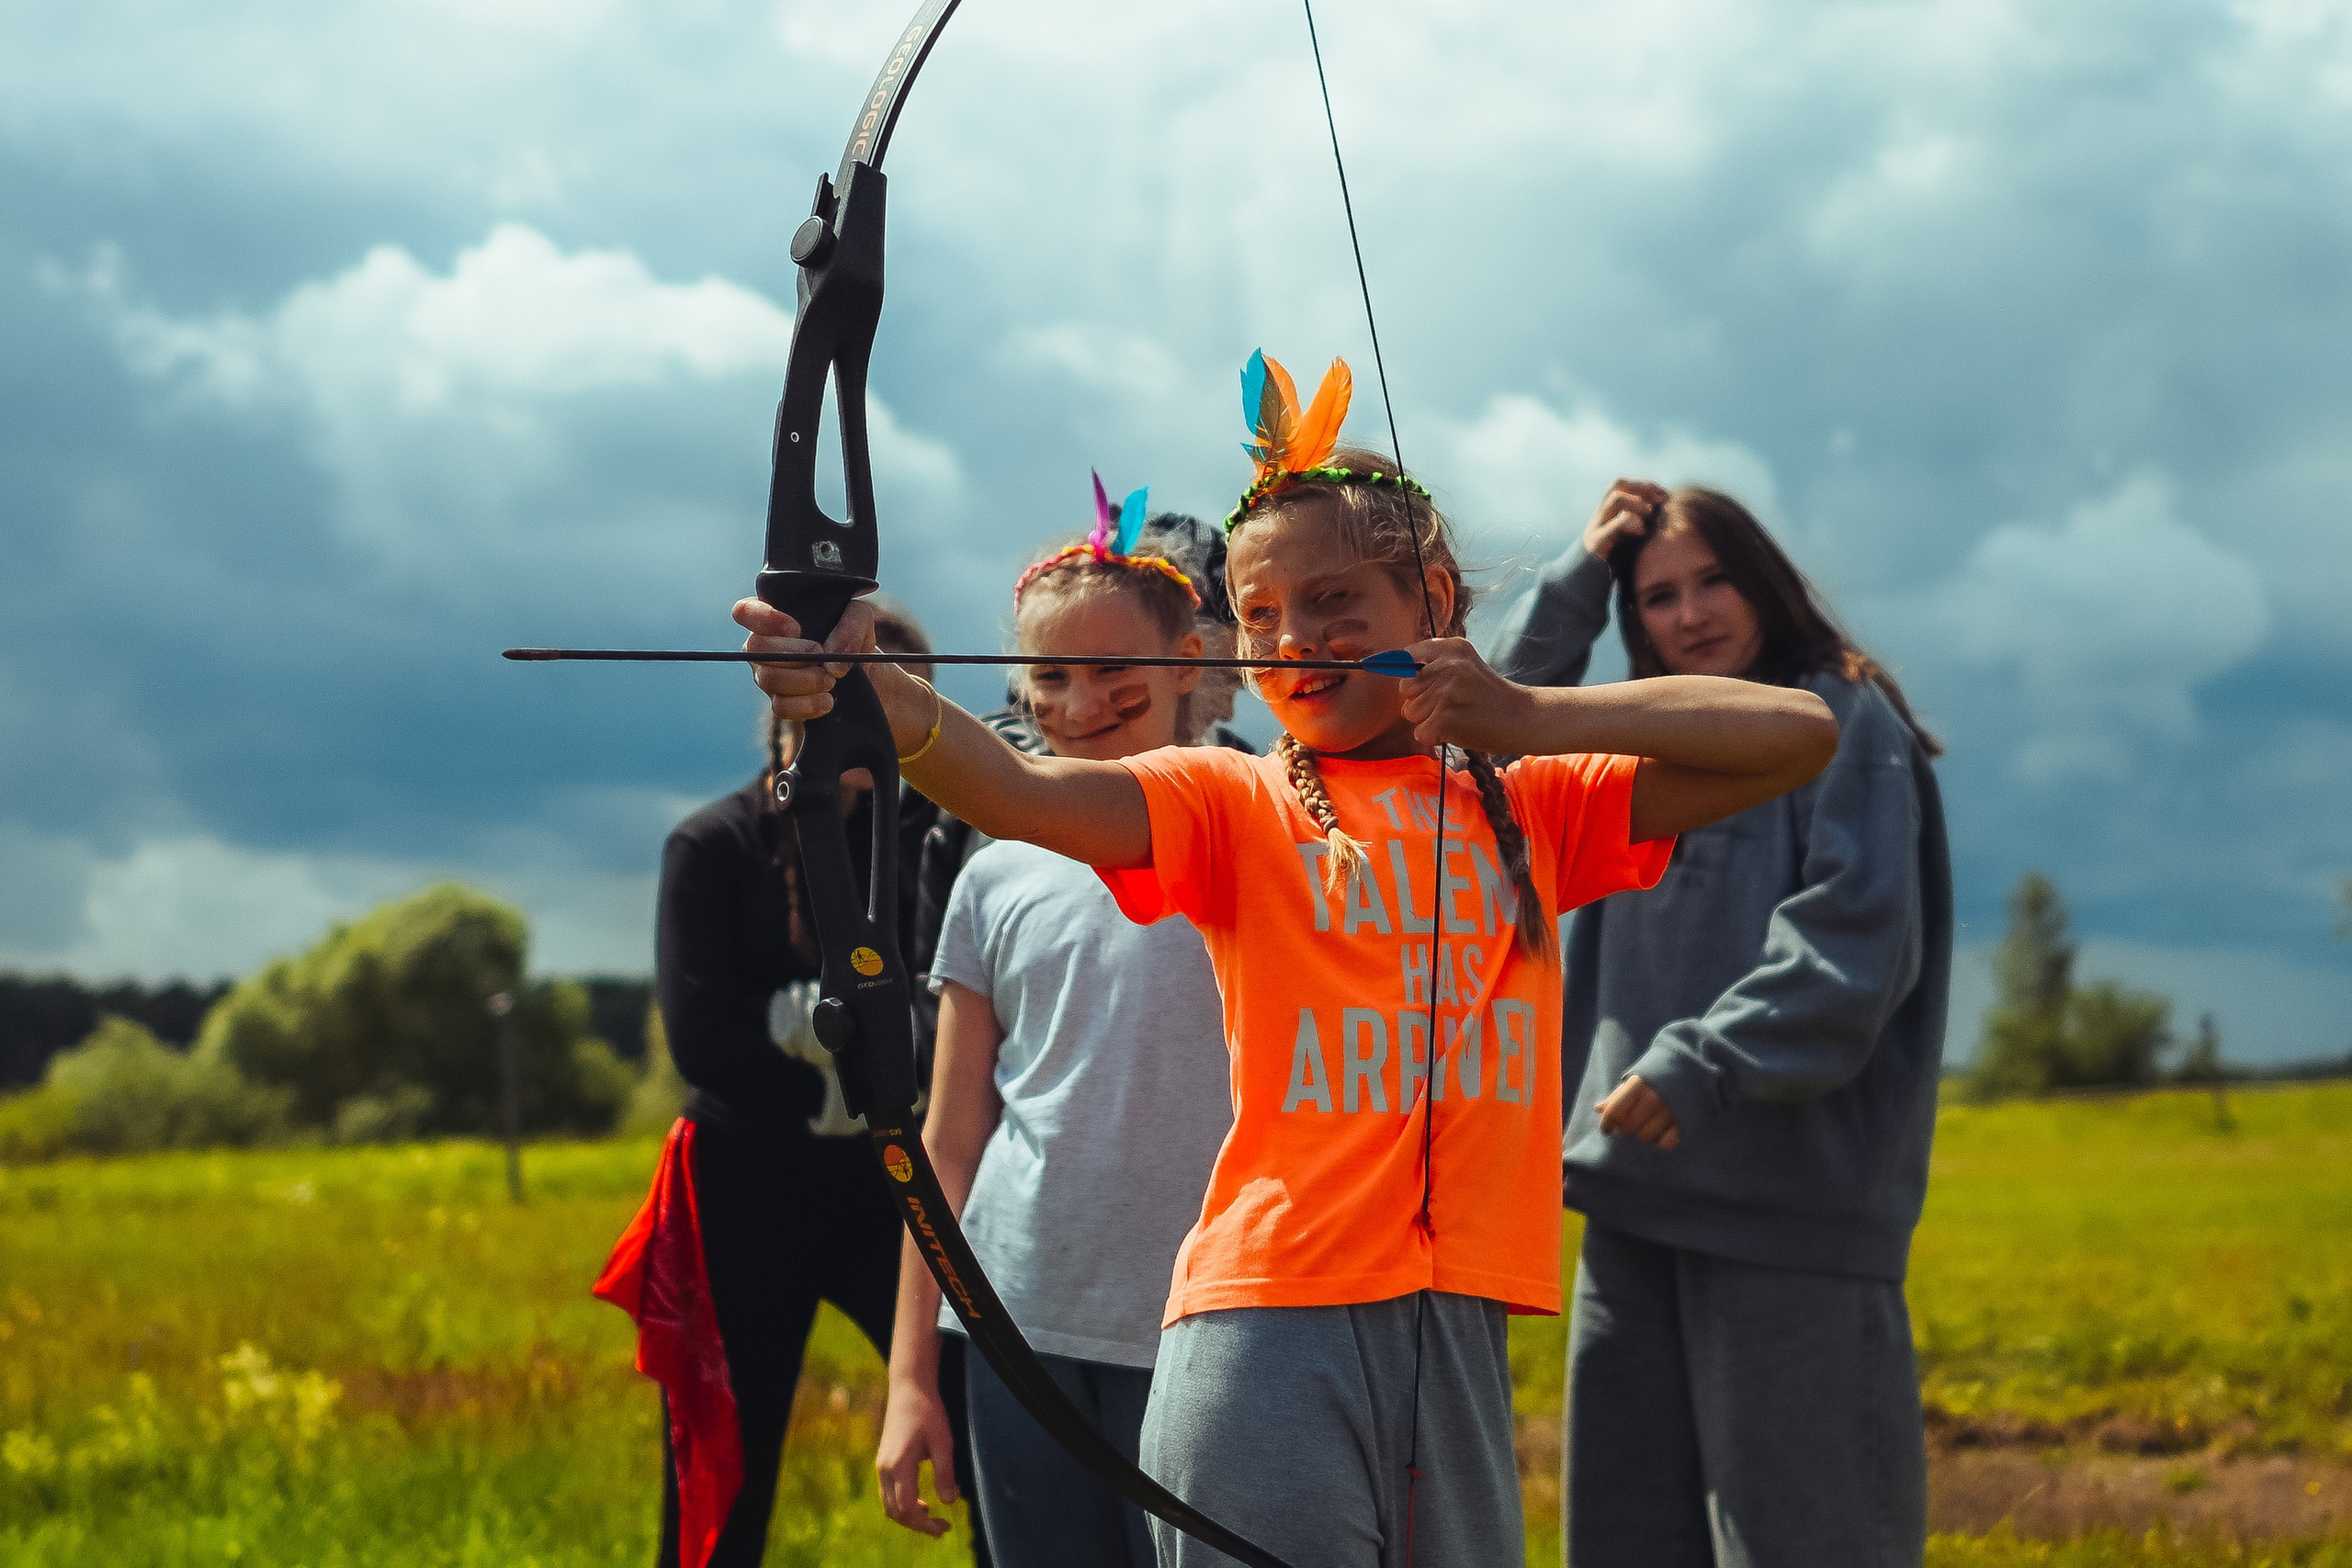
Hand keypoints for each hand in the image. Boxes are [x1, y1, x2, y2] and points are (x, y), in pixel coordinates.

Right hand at [733, 596, 877, 721]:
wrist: (868, 676)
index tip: (795, 629)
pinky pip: (781, 708)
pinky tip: (829, 701)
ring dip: (804, 679)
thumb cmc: (854, 639)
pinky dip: (808, 705)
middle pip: (755, 648)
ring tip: (832, 680)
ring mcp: (768, 677)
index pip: (745, 612)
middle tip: (822, 656)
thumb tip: (831, 655)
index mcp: (774, 619)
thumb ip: (850, 624)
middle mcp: (764, 648)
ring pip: (767, 679)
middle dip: (793, 653)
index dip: (763, 618)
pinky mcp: (782, 704)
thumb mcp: (860, 619)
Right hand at [876, 1378, 959, 1536]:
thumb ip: (945, 1472)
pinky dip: (902, 1505)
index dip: (925, 1523)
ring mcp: (881, 1467)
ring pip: (889, 1505)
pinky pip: (888, 1494)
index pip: (907, 1508)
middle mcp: (885, 1469)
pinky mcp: (883, 1463)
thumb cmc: (928, 1412)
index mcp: (899, 1465)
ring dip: (909, 1517)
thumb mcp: (943, 1441)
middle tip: (942, 1528)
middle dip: (917, 1525)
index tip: (945, 1526)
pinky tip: (922, 1502)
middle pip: (895, 1512)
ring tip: (932, 1518)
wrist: (908, 1390)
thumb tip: (949, 1502)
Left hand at [1398, 637, 1537, 752]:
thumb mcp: (1466, 664)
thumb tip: (1391, 665)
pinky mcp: (1444, 718)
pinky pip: (1420, 733)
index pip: (1408, 656)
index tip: (1418, 683)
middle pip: (1405, 688)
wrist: (1523, 717)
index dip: (1408, 674)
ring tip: (1455, 717)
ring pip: (1410, 712)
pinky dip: (1435, 737)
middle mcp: (1447, 665)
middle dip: (1420, 700)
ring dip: (1428, 720)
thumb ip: (1434, 662)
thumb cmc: (1490, 695)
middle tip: (1449, 705)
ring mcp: (1445, 692)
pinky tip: (1456, 730)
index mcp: (1452, 648)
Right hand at [1583, 478, 1668, 560]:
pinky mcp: (1597, 543)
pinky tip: (1642, 533)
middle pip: (1616, 484)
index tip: (1663, 495)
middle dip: (1641, 487)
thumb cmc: (1610, 563)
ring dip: (1637, 504)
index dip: (1644, 485)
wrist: (1580, 584)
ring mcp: (1596, 527)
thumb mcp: (1626, 539)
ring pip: (1615, 499)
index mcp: (1607, 512)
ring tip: (1649, 517)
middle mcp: (1600, 515)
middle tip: (1659, 501)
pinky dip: (1632, 523)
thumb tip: (1662, 514)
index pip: (1623, 484)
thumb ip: (1638, 525)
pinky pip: (1615, 524)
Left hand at [1595, 1074, 1679, 1149]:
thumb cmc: (1653, 1077)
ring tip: (1644, 1126)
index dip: (1606, 1124)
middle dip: (1626, 1129)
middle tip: (1629, 1123)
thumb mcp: (1633, 1081)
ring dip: (1642, 1135)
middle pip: (1629, 1127)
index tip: (1606, 1129)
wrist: (1686, 1068)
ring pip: (1646, 1137)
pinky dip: (1660, 1142)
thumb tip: (1598, 1109)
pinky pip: (1666, 1143)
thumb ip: (1617, 1096)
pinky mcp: (1683, 1121)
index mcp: (1638, 1085)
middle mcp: (1654, 1097)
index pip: (1614, 1111)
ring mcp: (1670, 1110)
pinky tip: (1658, 1134)